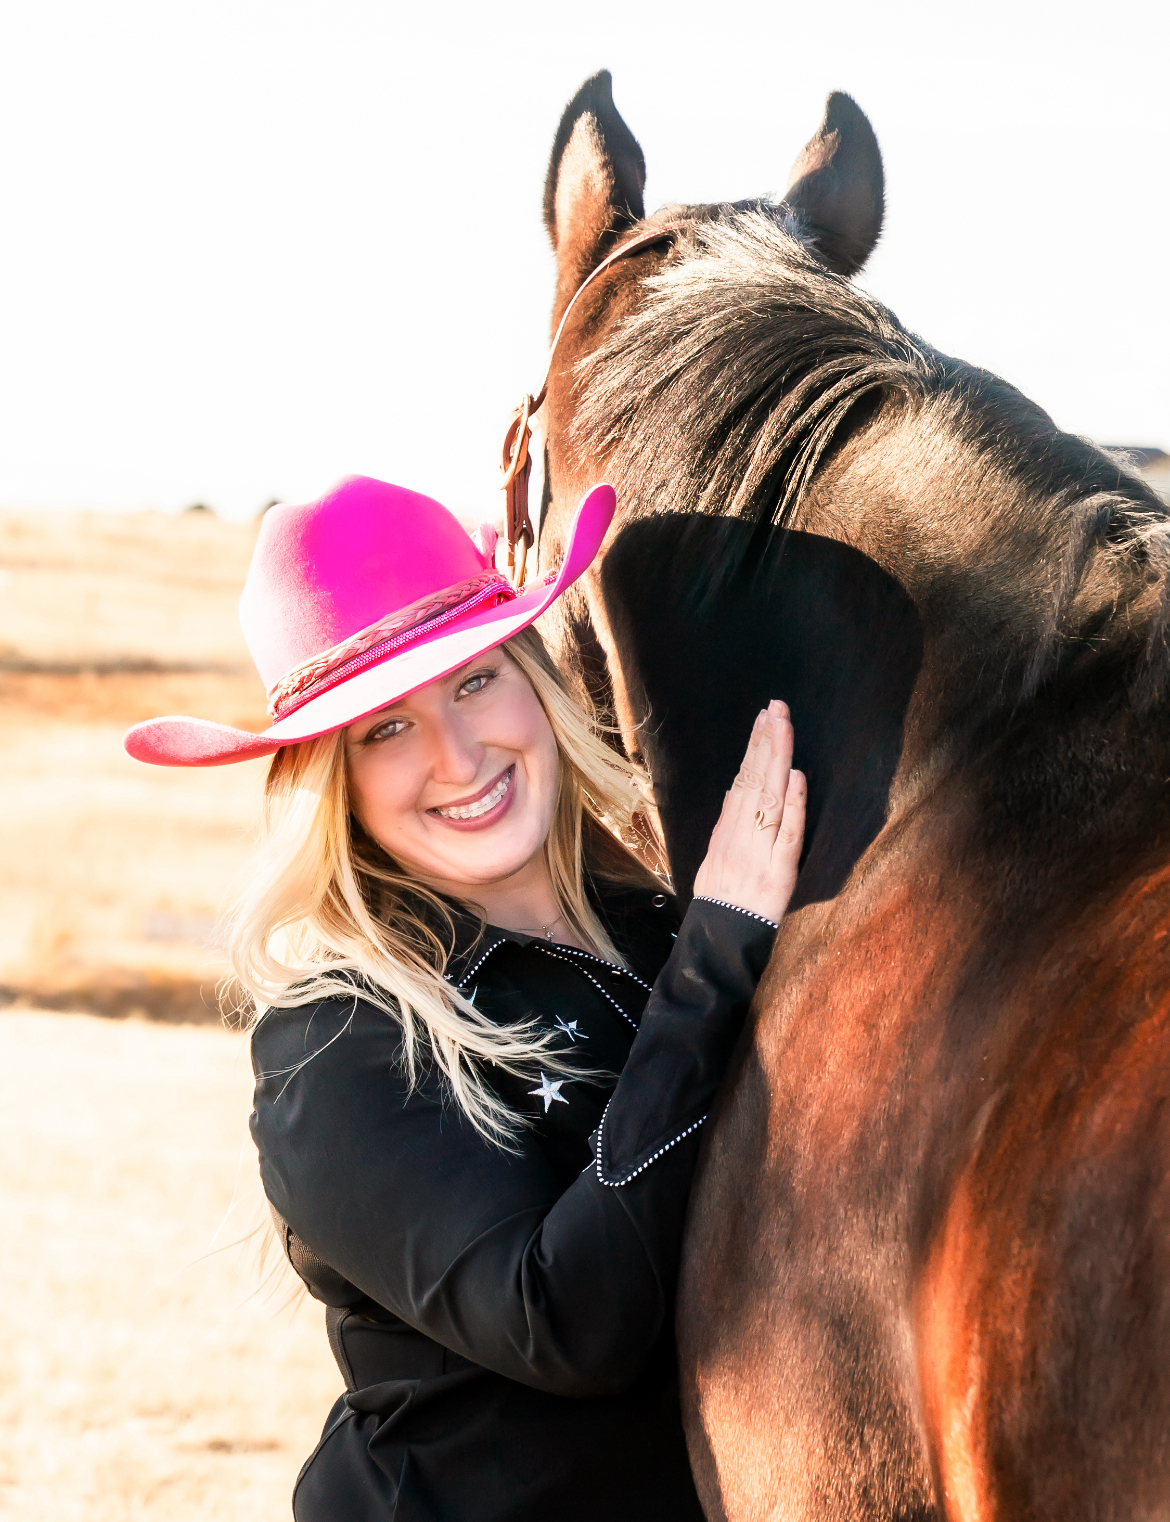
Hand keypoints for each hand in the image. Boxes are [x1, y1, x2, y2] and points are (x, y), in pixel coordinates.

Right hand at [692, 700, 805, 924]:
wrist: (718, 943)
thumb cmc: (719, 903)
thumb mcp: (712, 859)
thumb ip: (726, 825)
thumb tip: (735, 789)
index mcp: (726, 832)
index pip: (742, 779)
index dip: (755, 748)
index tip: (765, 718)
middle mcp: (740, 836)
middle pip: (754, 781)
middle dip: (767, 741)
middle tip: (777, 707)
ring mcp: (758, 852)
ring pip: (768, 798)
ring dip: (777, 759)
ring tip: (784, 726)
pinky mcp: (778, 873)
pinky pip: (786, 835)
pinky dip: (792, 805)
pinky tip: (796, 778)